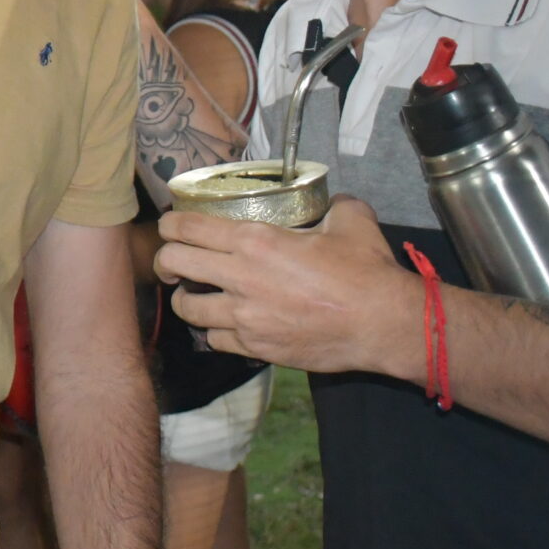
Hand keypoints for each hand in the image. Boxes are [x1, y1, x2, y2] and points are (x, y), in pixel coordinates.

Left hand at [154, 196, 419, 377]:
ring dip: (186, 298)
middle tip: (173, 260)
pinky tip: (223, 323)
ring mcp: (245, 316)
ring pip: (187, 307)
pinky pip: (214, 339)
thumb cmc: (366, 271)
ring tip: (193, 294)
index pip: (188, 227)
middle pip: (174, 263)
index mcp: (255, 241)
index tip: (170, 225)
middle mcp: (241, 277)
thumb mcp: (351, 221)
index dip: (170, 223)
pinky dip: (214, 331)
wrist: (382, 324)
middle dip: (166, 259)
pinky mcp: (256, 347)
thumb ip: (333, 205)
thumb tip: (332, 200)